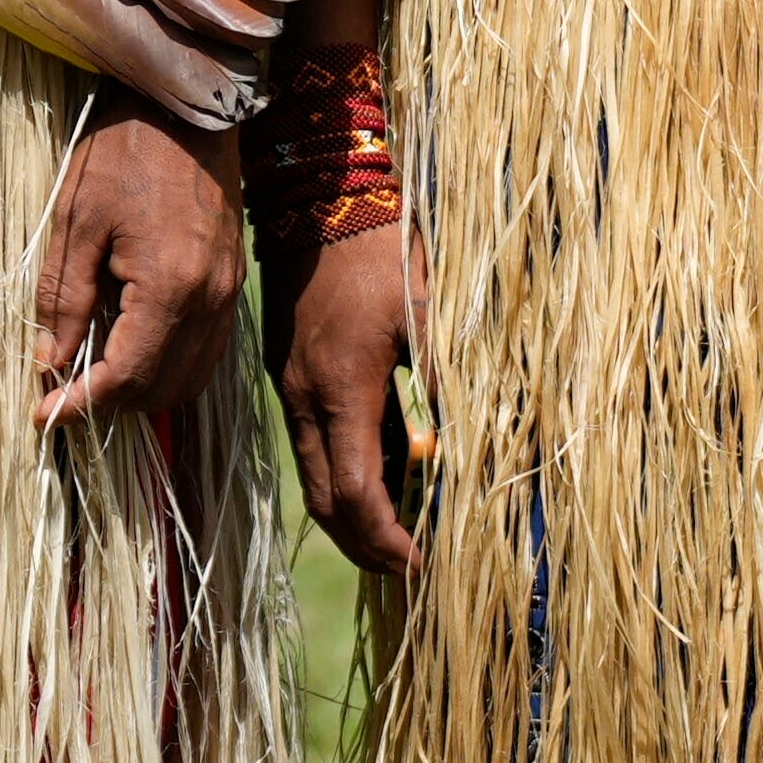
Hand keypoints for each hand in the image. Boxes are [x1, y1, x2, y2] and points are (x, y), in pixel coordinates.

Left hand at [27, 110, 249, 432]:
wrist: (189, 104)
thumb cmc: (126, 150)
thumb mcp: (76, 219)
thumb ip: (64, 296)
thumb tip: (49, 360)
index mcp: (169, 287)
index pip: (128, 376)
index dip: (83, 404)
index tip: (44, 415)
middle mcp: (209, 300)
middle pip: (163, 389)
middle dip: (111, 404)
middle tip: (62, 397)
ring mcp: (227, 293)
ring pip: (191, 377)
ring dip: (142, 391)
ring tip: (93, 380)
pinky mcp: (232, 282)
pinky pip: (207, 350)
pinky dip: (170, 368)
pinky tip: (133, 353)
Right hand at [276, 221, 426, 585]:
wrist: (318, 194)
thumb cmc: (382, 250)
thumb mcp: (429, 310)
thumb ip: (448, 378)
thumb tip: (475, 442)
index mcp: (341, 391)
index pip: (357, 497)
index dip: (392, 542)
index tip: (426, 562)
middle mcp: (304, 400)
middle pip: (326, 506)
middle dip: (368, 548)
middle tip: (414, 567)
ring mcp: (289, 388)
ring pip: (312, 480)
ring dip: (353, 519)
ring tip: (401, 535)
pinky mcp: (287, 374)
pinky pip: (310, 446)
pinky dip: (343, 477)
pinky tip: (381, 475)